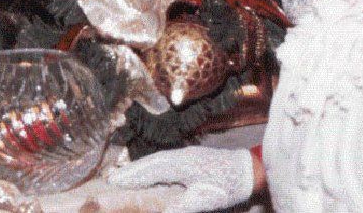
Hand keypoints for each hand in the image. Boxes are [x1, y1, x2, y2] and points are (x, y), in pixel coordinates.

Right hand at [108, 146, 254, 212]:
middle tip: (112, 178)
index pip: (151, 169)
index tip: (114, 181)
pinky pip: (166, 160)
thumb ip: (180, 207)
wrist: (251, 169)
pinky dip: (153, 166)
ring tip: (125, 175)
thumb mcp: (204, 201)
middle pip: (151, 162)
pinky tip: (150, 172)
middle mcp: (181, 156)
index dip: (132, 176)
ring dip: (141, 167)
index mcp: (181, 165)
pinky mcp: (192, 157)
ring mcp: (187, 155)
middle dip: (131, 170)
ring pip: (158, 159)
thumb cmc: (228, 186)